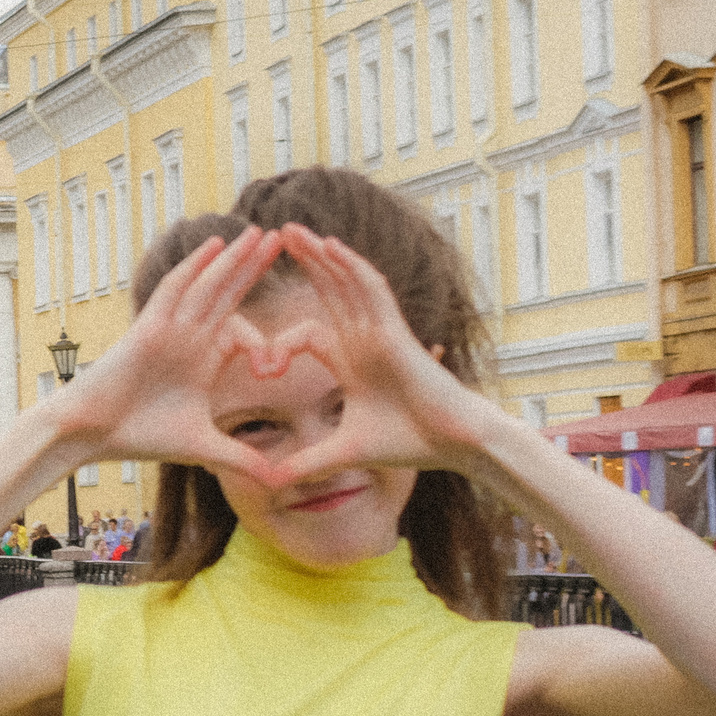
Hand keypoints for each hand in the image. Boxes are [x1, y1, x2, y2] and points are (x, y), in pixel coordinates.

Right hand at [45, 227, 292, 482]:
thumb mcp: (202, 448)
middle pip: (228, 295)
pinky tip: (217, 245)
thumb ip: (240, 458)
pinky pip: (177, 289)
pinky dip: (196, 267)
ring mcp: (170, 329)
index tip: (274, 369)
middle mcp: (189, 338)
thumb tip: (278, 483)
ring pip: (208, 286)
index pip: (241, 334)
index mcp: (202, 360)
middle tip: (285, 240)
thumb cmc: (139, 436)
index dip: (264, 345)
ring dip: (234, 260)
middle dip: (254, 269)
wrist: (93, 433)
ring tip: (259, 234)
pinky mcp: (150, 326)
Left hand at [257, 225, 507, 486]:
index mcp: (350, 361)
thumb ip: (307, 464)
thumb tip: (271, 484)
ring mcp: (381, 331)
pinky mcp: (396, 331)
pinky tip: (330, 247)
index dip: (279, 345)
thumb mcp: (344, 453)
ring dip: (322, 256)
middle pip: (329, 292)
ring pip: (347, 283)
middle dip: (304, 265)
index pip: (308, 335)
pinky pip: (372, 291)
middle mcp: (364, 339)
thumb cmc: (409, 442)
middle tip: (274, 237)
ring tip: (294, 232)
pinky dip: (352, 268)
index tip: (262, 367)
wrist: (454, 443)